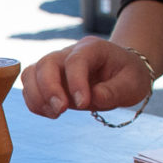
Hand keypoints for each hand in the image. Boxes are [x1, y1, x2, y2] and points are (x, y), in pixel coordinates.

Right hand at [21, 37, 152, 118]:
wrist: (120, 73)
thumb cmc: (128, 76)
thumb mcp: (132, 84)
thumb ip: (115, 91)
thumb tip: (93, 99)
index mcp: (92, 48)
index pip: (76, 60)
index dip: (76, 82)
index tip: (83, 104)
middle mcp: (69, 53)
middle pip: (47, 63)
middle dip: (49, 89)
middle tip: (62, 110)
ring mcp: (56, 65)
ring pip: (32, 73)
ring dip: (37, 97)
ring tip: (56, 114)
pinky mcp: (48, 79)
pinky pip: (30, 87)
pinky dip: (35, 102)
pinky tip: (52, 113)